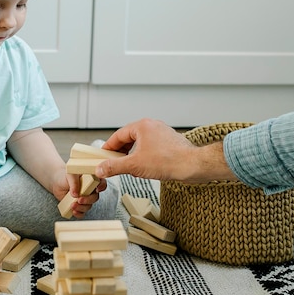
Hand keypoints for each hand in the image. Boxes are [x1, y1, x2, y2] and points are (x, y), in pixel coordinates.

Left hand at [54, 174, 107, 218]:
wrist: (57, 183)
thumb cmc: (65, 176)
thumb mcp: (70, 175)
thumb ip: (74, 182)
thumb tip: (75, 193)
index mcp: (91, 179)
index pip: (101, 183)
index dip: (102, 186)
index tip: (97, 189)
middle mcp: (90, 190)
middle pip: (95, 197)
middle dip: (88, 200)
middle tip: (80, 199)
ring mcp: (85, 199)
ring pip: (88, 206)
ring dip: (81, 207)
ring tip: (72, 205)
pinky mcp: (79, 206)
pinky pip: (82, 212)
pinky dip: (79, 213)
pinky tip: (73, 211)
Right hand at [95, 118, 234, 182]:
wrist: (192, 166)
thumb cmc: (169, 160)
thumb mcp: (134, 165)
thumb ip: (114, 166)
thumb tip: (101, 168)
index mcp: (142, 126)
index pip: (118, 135)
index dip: (109, 147)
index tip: (103, 156)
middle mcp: (152, 126)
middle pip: (129, 138)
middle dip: (121, 152)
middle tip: (114, 163)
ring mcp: (162, 134)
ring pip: (140, 144)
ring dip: (132, 155)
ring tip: (129, 167)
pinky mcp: (169, 142)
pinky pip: (151, 148)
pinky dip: (144, 157)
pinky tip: (145, 168)